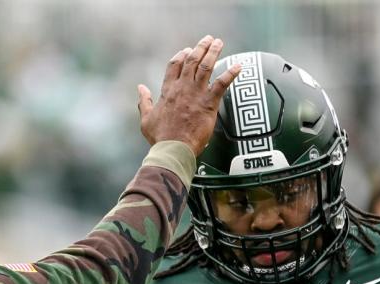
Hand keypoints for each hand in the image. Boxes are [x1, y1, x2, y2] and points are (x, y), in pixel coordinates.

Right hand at [138, 35, 244, 153]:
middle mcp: (182, 87)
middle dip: (200, 47)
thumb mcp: (146, 119)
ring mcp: (196, 94)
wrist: (173, 149)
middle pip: (191, 60)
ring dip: (213, 52)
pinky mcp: (209, 103)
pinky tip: (239, 66)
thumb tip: (140, 88)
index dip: (181, 55)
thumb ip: (143, 101)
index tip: (187, 50)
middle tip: (208, 39)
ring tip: (219, 42)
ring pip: (206, 66)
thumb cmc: (160, 137)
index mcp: (168, 91)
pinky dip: (231, 73)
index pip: (174, 65)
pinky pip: (222, 83)